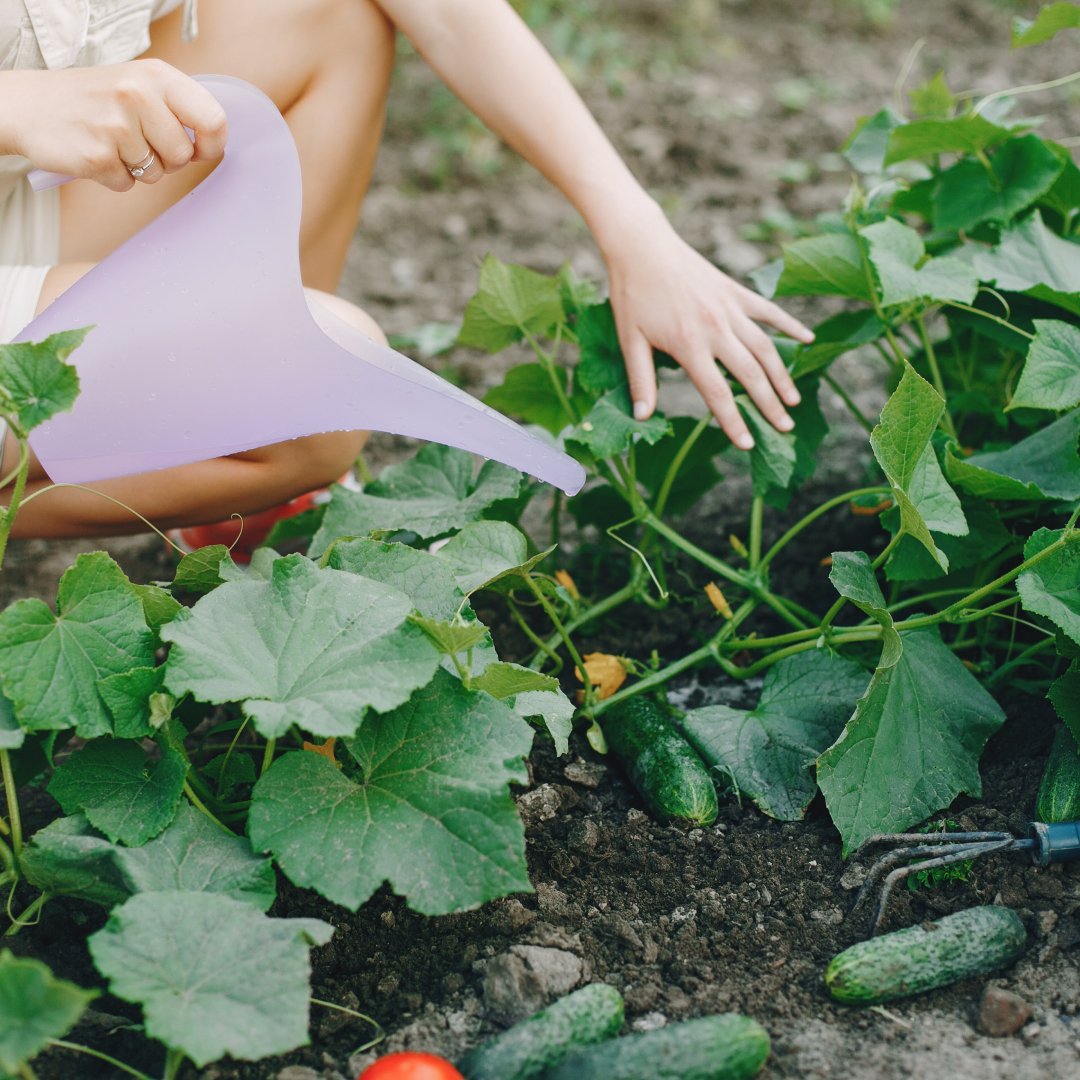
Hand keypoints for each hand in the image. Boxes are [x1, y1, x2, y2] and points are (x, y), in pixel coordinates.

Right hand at [0, 60, 226, 191]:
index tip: (201, 150)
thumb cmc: (96, 100)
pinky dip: (114, 177)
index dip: (212, 145)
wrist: (32, 105)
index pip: (213, 119)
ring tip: (113, 142)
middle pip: (184, 155)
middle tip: (138, 140)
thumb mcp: (140, 85)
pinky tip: (96, 152)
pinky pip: (127, 185)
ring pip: (157, 174)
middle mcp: (137, 95)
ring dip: (138, 168)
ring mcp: (116, 126)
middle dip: (167, 159)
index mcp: (157, 76)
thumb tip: (214, 143)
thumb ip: (179, 108)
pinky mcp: (97, 156)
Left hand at [604, 212, 812, 449]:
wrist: (641, 246)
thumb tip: (643, 417)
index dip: (733, 421)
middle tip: (785, 428)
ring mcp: (730, 308)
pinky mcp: (736, 291)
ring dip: (783, 376)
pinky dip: (790, 325)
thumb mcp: (629, 340)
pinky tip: (808, 340)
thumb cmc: (632, 295)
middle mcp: (716, 328)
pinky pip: (769, 311)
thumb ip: (641, 380)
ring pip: (766, 347)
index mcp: (689, 345)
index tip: (747, 444)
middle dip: (770, 405)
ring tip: (794, 400)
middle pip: (751, 375)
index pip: (717, 393)